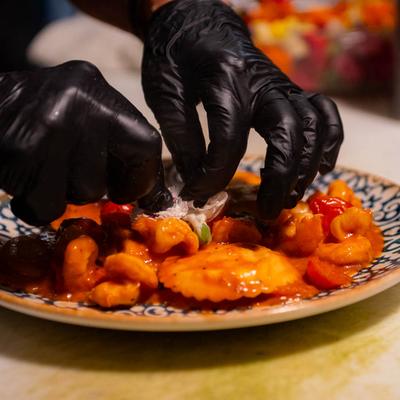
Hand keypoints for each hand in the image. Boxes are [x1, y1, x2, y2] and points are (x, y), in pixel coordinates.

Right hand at [0, 60, 171, 224]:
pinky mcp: (21, 153)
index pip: (147, 144)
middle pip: (109, 177)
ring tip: (41, 169)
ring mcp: (51, 125)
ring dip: (61, 195)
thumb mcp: (81, 115)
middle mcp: (79, 100)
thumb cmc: (35, 119)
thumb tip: (161, 201)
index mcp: (97, 88)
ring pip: (81, 194)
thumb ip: (119, 149)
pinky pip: (46, 206)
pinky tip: (24, 180)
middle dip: (92, 188)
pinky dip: (36, 205)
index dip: (142, 179)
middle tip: (68, 171)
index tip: (130, 191)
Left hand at [141, 0, 342, 217]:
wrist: (197, 22)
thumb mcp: (165, 92)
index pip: (229, 138)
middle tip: (266, 213)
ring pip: (314, 127)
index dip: (214, 175)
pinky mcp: (290, 90)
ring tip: (289, 197)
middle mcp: (263, 81)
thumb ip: (181, 137)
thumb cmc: (176, 56)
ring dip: (307, 168)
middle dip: (279, 180)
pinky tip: (319, 166)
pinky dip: (328, 142)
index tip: (198, 194)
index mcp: (225, 78)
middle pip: (289, 135)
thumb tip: (197, 181)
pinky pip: (324, 114)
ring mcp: (282, 85)